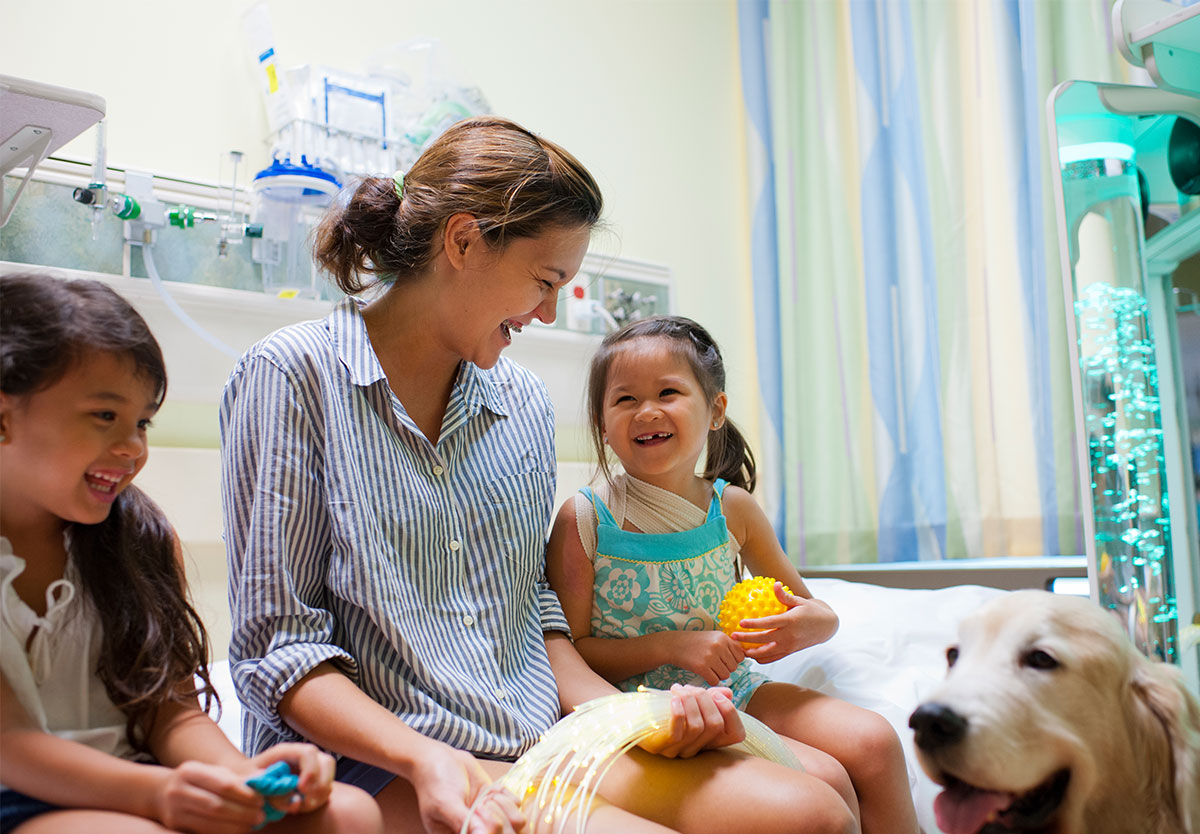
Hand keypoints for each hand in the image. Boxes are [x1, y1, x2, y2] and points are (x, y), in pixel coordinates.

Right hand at [154, 760, 264, 832]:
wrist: (161, 794)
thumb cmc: (197, 781)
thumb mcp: (213, 773)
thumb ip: (237, 778)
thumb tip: (264, 780)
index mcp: (190, 771)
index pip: (223, 784)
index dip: (244, 794)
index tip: (261, 799)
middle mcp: (179, 791)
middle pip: (216, 805)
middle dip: (242, 812)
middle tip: (261, 815)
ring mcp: (174, 811)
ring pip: (209, 823)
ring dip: (235, 825)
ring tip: (253, 824)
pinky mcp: (174, 827)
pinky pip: (204, 832)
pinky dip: (224, 832)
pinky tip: (238, 830)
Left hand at [246, 742, 335, 815]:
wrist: (246, 779)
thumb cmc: (247, 778)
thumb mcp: (253, 781)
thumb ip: (272, 789)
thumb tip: (295, 800)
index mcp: (286, 751)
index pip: (308, 753)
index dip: (310, 771)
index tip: (302, 789)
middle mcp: (302, 755)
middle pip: (327, 761)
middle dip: (321, 784)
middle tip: (306, 800)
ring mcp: (311, 766)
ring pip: (328, 777)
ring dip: (319, 796)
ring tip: (300, 806)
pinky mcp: (314, 779)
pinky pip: (325, 789)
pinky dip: (317, 800)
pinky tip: (302, 805)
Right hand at [407, 738, 524, 833]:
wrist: (440, 758)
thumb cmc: (435, 782)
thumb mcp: (445, 804)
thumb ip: (463, 822)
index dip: (489, 828)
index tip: (477, 810)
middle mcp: (477, 831)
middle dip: (496, 816)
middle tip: (480, 803)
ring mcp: (490, 818)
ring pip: (516, 822)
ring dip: (503, 805)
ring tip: (487, 796)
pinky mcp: (498, 803)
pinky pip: (516, 805)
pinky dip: (506, 795)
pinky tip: (491, 789)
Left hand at [638, 684, 744, 758]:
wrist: (631, 716)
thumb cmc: (664, 708)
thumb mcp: (690, 700)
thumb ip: (710, 697)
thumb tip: (727, 693)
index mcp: (708, 740)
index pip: (737, 734)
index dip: (732, 712)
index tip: (717, 694)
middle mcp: (697, 749)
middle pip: (715, 725)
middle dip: (706, 699)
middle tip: (691, 688)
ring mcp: (679, 751)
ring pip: (698, 727)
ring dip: (691, 701)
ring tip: (680, 690)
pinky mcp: (662, 748)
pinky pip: (678, 732)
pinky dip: (679, 712)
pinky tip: (674, 698)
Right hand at [670, 630, 744, 684]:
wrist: (674, 644)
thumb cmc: (696, 642)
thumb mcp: (714, 637)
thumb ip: (729, 645)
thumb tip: (746, 656)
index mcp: (723, 637)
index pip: (740, 656)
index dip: (733, 660)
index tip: (723, 660)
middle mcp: (718, 646)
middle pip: (734, 667)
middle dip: (725, 668)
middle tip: (714, 664)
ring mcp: (710, 656)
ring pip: (726, 675)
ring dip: (718, 675)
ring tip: (708, 668)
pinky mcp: (701, 667)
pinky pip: (715, 681)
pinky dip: (710, 680)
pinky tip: (704, 673)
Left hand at [731, 582, 828, 662]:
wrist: (826, 627)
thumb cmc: (811, 610)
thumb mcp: (799, 601)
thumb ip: (784, 596)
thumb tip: (775, 584)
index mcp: (790, 621)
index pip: (768, 623)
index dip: (754, 624)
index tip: (740, 623)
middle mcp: (789, 636)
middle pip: (764, 640)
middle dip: (747, 639)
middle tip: (733, 636)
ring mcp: (790, 646)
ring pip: (767, 653)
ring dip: (752, 652)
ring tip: (739, 649)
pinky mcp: (790, 652)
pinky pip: (774, 658)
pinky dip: (762, 658)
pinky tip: (752, 655)